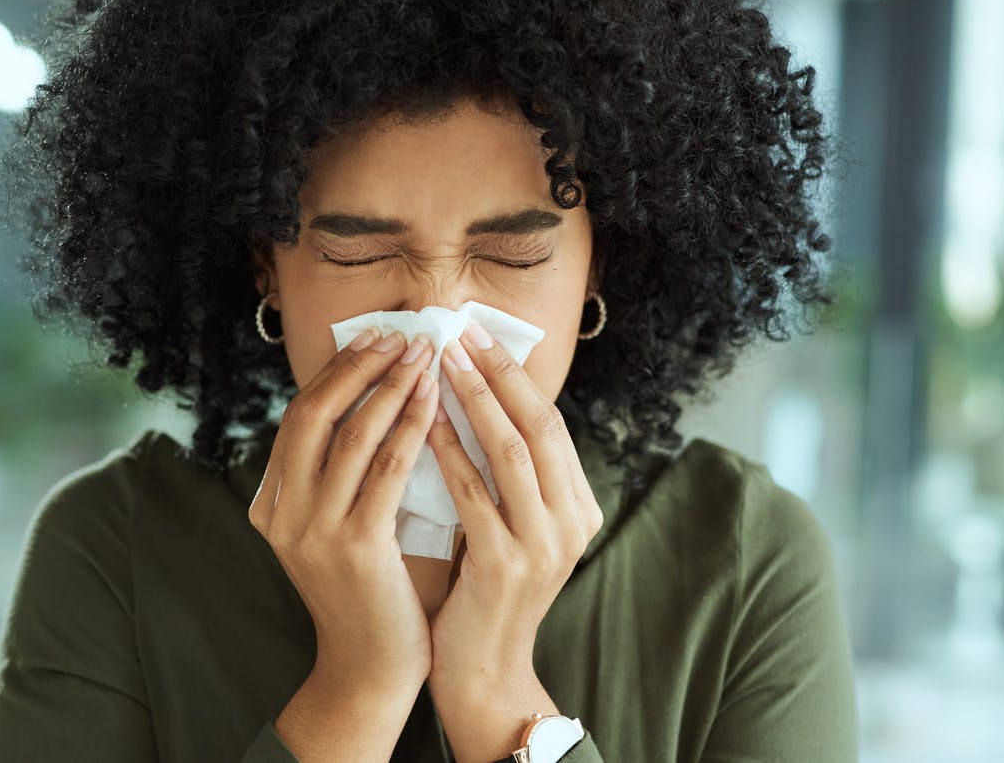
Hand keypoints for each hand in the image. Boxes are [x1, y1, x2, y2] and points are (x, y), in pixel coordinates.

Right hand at [248, 328, 438, 692]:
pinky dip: (409, 428)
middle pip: (311, 415)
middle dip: (358, 368)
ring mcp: (312, 532)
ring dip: (390, 388)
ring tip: (424, 356)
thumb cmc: (368, 590)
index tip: (376, 338)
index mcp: (271, 504)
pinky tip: (433, 402)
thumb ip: (343, 474)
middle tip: (400, 335)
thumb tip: (377, 397)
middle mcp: (281, 514)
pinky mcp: (353, 548)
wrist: (370, 668)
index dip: (337, 373)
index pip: (298, 418)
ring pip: (349, 436)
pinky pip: (385, 471)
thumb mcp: (338, 526)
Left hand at [425, 321, 604, 694]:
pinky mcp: (507, 566)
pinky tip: (422, 421)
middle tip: (460, 331)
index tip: (478, 336)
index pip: (551, 424)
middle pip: (540, 425)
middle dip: (498, 372)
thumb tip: (476, 397)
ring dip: (473, 399)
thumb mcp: (512, 526)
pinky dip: (449, 451)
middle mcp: (574, 522)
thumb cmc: (485, 591)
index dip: (514, 376)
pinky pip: (474, 493)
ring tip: (440, 361)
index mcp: (580, 507)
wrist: (483, 672)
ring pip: (511, 451)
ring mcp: (546, 546)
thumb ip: (507, 475)